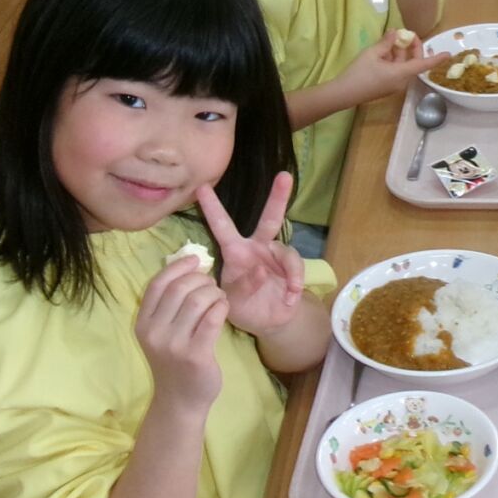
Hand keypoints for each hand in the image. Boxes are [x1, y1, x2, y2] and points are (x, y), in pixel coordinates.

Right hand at [135, 255, 229, 413]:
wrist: (180, 400)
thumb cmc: (174, 361)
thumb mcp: (161, 333)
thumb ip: (169, 305)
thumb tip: (189, 266)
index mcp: (143, 323)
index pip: (157, 284)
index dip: (177, 266)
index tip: (195, 259)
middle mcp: (154, 333)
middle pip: (180, 289)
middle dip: (201, 280)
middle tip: (212, 285)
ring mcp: (174, 345)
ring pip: (197, 300)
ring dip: (214, 293)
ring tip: (219, 298)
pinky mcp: (195, 354)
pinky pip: (212, 318)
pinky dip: (221, 307)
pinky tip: (224, 308)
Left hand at [197, 174, 306, 336]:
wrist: (266, 321)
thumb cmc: (242, 306)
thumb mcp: (232, 300)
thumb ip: (243, 285)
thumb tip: (260, 269)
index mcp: (235, 252)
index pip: (222, 227)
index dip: (212, 208)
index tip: (201, 187)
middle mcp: (257, 248)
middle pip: (269, 219)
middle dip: (278, 197)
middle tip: (285, 176)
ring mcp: (276, 256)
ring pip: (287, 251)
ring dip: (289, 270)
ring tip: (289, 291)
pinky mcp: (292, 267)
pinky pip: (296, 268)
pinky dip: (295, 282)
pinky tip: (290, 296)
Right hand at [338, 28, 446, 105]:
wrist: (344, 93)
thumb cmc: (359, 72)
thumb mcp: (372, 53)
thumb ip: (386, 42)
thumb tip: (395, 33)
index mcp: (401, 74)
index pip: (423, 65)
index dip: (436, 59)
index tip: (448, 54)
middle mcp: (401, 81)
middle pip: (413, 63)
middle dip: (412, 48)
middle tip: (406, 34)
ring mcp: (394, 85)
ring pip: (403, 65)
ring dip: (400, 52)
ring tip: (392, 38)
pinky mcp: (386, 86)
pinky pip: (396, 70)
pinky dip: (393, 59)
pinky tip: (384, 50)